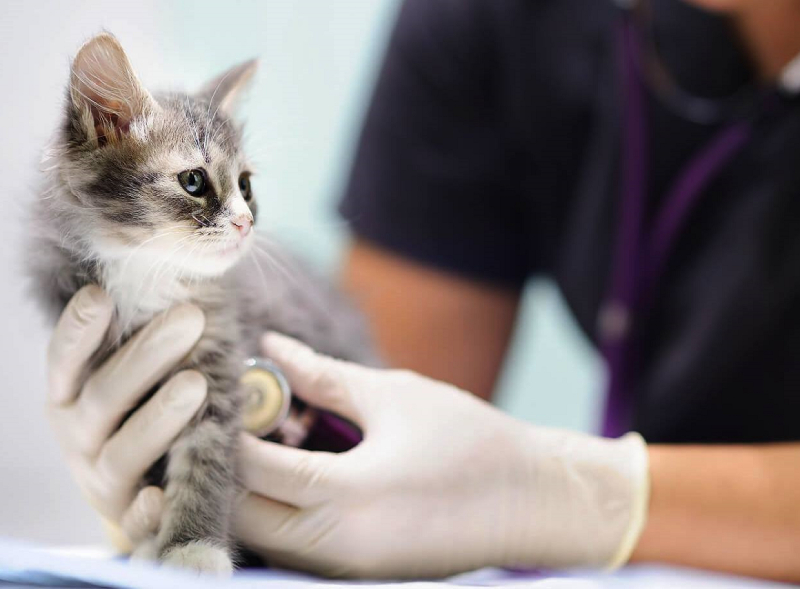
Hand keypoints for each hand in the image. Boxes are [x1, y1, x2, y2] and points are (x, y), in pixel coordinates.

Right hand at [46, 285, 206, 548]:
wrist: (144, 485)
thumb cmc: (143, 410)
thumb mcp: (135, 375)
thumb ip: (143, 338)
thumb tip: (184, 281)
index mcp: (71, 395)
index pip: (66, 359)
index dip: (79, 329)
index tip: (101, 295)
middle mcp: (78, 435)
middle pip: (105, 395)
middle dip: (148, 354)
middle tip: (191, 317)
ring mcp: (102, 479)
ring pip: (124, 451)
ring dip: (159, 417)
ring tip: (196, 384)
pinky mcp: (129, 518)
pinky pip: (135, 518)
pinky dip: (145, 510)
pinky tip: (159, 496)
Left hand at [232, 334, 649, 577]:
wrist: (535, 501)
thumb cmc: (472, 441)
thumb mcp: (394, 396)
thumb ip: (322, 376)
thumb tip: (271, 348)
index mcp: (348, 497)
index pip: (253, 471)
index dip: (228, 430)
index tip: (222, 394)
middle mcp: (338, 547)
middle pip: (245, 517)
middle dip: (230, 471)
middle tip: (238, 421)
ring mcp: (349, 569)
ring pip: (266, 538)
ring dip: (253, 495)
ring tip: (266, 444)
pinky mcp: (361, 574)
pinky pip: (297, 548)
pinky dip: (283, 514)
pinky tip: (296, 472)